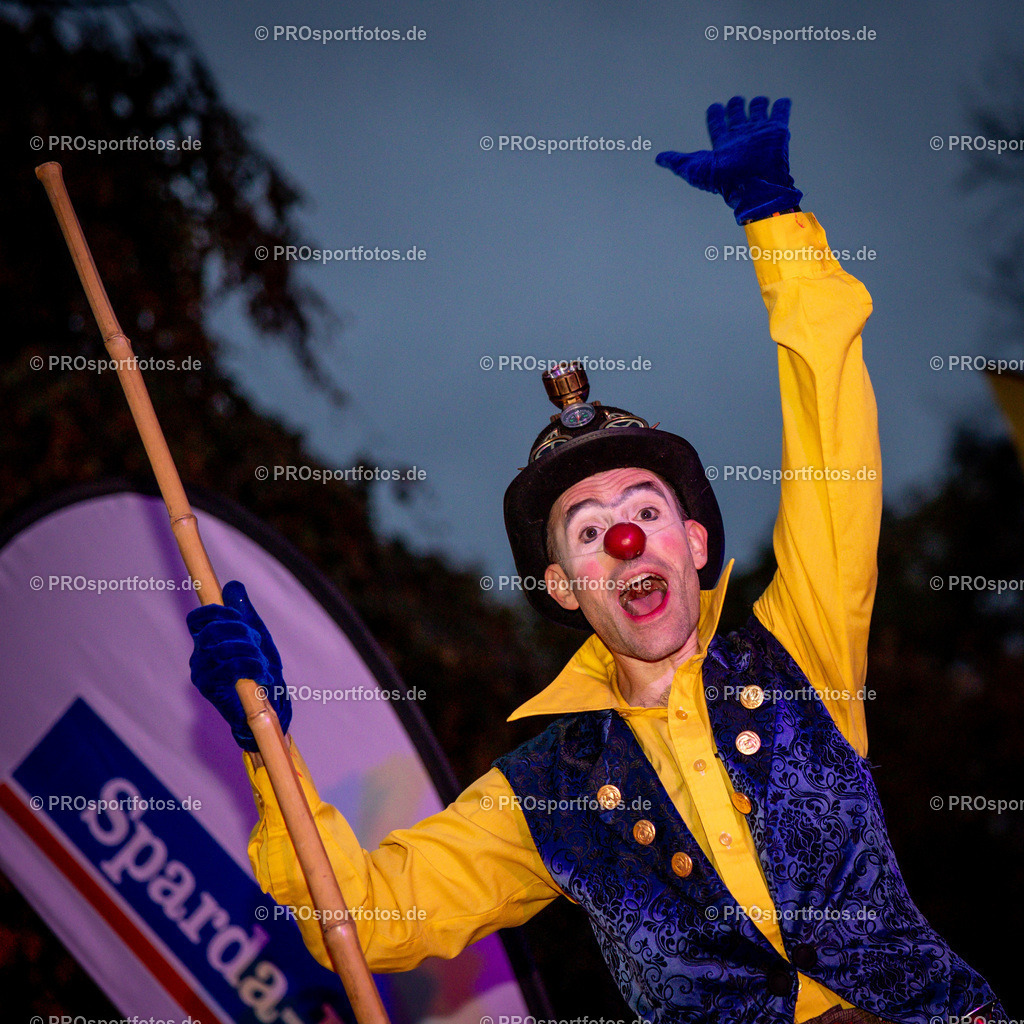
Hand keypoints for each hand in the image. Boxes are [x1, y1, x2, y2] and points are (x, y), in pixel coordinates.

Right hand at [186, 580, 291, 750]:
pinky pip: (230, 667)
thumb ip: (244, 611)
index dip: (216, 611)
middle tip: (256, 641)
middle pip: (212, 630)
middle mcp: (199, 657)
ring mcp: (202, 674)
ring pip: (223, 648)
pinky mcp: (211, 690)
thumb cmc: (262, 671)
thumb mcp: (256, 635)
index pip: (198, 619)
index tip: (236, 615)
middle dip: (241, 630)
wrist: (270, 707)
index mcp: (207, 642)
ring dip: (250, 650)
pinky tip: (261, 674)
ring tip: (262, 662)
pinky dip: (251, 666)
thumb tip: (233, 585)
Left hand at [656, 95, 802, 223]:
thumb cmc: (724, 181)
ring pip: (759, 111)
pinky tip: (781, 102)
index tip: (714, 107)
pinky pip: (781, 114)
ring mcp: (759, 134)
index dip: (715, 115)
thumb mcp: (694, 169)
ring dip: (758, 104)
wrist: (752, 186)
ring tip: (759, 101)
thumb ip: (677, 162)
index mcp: (723, 145)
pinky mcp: (777, 132)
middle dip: (736, 106)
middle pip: (738, 116)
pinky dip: (782, 106)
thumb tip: (657, 159)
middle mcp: (741, 138)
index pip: (717, 124)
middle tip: (735, 101)